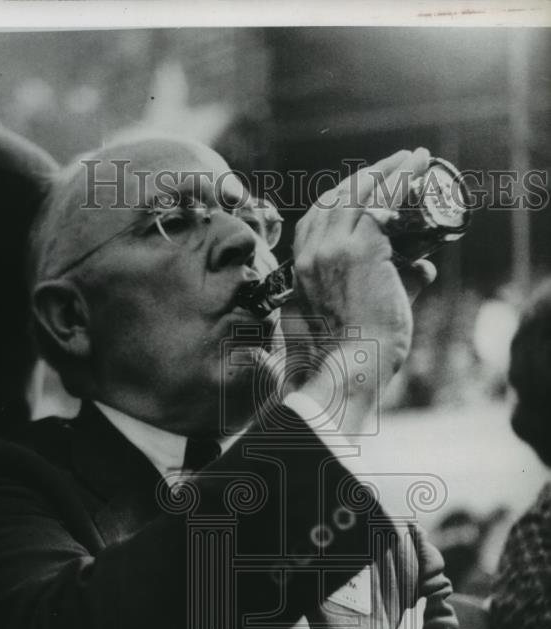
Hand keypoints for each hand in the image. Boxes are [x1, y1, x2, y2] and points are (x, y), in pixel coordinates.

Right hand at [292, 148, 432, 383]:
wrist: (352, 370)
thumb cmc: (358, 354)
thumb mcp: (364, 310)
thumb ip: (394, 283)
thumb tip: (424, 268)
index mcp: (303, 271)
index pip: (317, 218)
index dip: (344, 195)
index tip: (369, 185)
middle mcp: (311, 255)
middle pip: (336, 198)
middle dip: (367, 175)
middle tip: (398, 164)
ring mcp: (332, 250)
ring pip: (358, 193)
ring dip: (387, 170)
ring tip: (411, 158)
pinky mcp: (360, 249)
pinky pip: (380, 200)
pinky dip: (399, 179)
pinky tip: (415, 168)